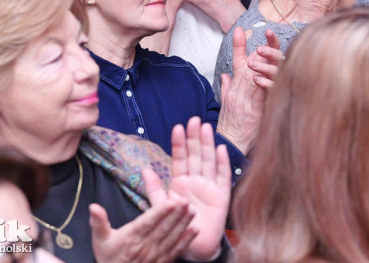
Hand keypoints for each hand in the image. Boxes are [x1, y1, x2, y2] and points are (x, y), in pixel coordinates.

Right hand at [89, 193, 194, 262]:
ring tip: (193, 210)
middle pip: (163, 228)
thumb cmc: (109, 258)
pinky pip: (176, 250)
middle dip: (176, 214)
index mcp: (131, 237)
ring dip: (183, 224)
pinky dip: (186, 241)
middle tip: (187, 200)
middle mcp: (145, 246)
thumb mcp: (100, 240)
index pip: (147, 222)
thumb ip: (98, 222)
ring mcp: (155, 255)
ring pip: (172, 237)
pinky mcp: (163, 262)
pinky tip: (195, 230)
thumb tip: (93, 206)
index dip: (159, 212)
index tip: (170, 201)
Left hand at [167, 117, 231, 260]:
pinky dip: (222, 162)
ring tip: (205, 127)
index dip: (179, 143)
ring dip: (208, 144)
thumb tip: (145, 169)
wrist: (194, 248)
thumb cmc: (176, 227)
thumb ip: (154, 189)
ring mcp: (210, 186)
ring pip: (209, 161)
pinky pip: (223, 176)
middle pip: (196, 155)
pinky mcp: (222, 195)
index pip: (180, 159)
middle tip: (194, 120)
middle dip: (194, 137)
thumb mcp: (161, 207)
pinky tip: (221, 149)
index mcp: (181, 182)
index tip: (178, 127)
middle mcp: (196, 181)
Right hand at [216, 28, 282, 152]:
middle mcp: (239, 88)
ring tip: (276, 48)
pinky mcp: (256, 108)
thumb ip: (227, 88)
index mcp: (235, 86)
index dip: (239, 45)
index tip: (240, 29)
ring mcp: (247, 97)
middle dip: (262, 48)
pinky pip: (265, 91)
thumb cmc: (230, 126)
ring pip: (259, 72)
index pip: (237, 61)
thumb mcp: (226, 104)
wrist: (229, 144)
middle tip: (270, 33)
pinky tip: (281, 70)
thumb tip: (226, 75)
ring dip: (268, 60)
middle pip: (251, 62)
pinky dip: (271, 80)